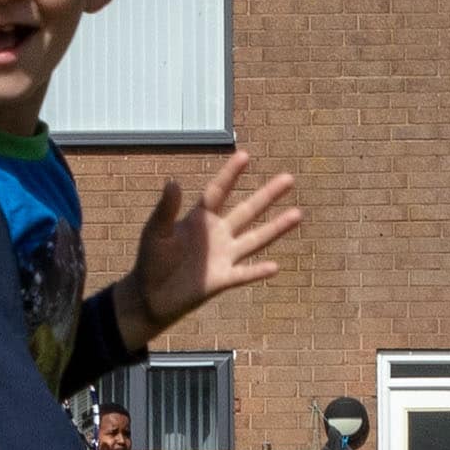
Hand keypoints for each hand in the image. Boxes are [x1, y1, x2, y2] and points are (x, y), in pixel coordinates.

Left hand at [123, 152, 302, 335]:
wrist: (151, 295)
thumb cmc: (152, 259)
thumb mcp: (155, 231)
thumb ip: (165, 209)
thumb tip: (171, 181)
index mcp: (201, 218)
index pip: (219, 192)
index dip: (231, 174)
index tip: (245, 155)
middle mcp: (219, 233)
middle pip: (248, 210)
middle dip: (268, 195)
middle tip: (289, 178)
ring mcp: (224, 256)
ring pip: (255, 238)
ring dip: (276, 227)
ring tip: (298, 214)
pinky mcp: (223, 279)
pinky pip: (244, 274)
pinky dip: (257, 272)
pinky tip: (274, 267)